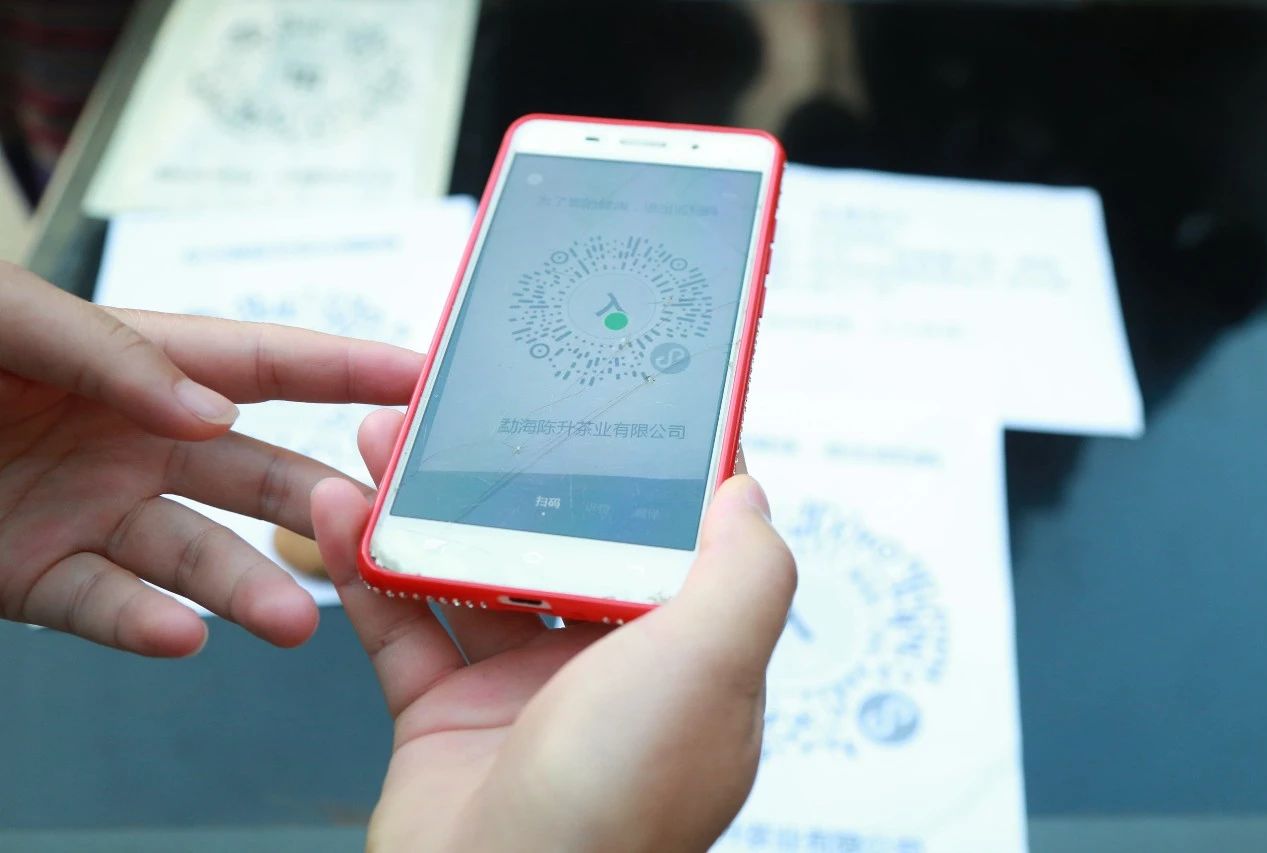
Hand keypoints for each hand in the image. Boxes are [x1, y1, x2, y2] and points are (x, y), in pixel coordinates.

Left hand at [0, 263, 421, 655]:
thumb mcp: (15, 319)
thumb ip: (115, 355)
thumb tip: (214, 413)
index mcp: (141, 366)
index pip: (266, 366)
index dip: (350, 370)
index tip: (425, 380)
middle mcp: (134, 443)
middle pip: (257, 476)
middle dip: (325, 504)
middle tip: (385, 530)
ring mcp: (91, 511)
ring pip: (196, 557)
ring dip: (250, 590)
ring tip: (293, 620)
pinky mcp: (34, 575)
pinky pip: (100, 607)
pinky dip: (143, 626)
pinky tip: (179, 634)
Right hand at [312, 408, 796, 851]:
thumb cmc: (615, 810)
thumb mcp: (709, 669)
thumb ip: (745, 571)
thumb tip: (746, 488)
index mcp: (685, 654)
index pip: (674, 535)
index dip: (639, 464)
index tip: (605, 396)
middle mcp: (608, 669)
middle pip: (558, 538)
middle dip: (512, 470)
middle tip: (470, 409)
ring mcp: (524, 691)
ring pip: (472, 568)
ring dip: (427, 503)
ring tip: (388, 438)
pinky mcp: (445, 715)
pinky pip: (403, 623)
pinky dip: (368, 566)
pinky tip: (341, 512)